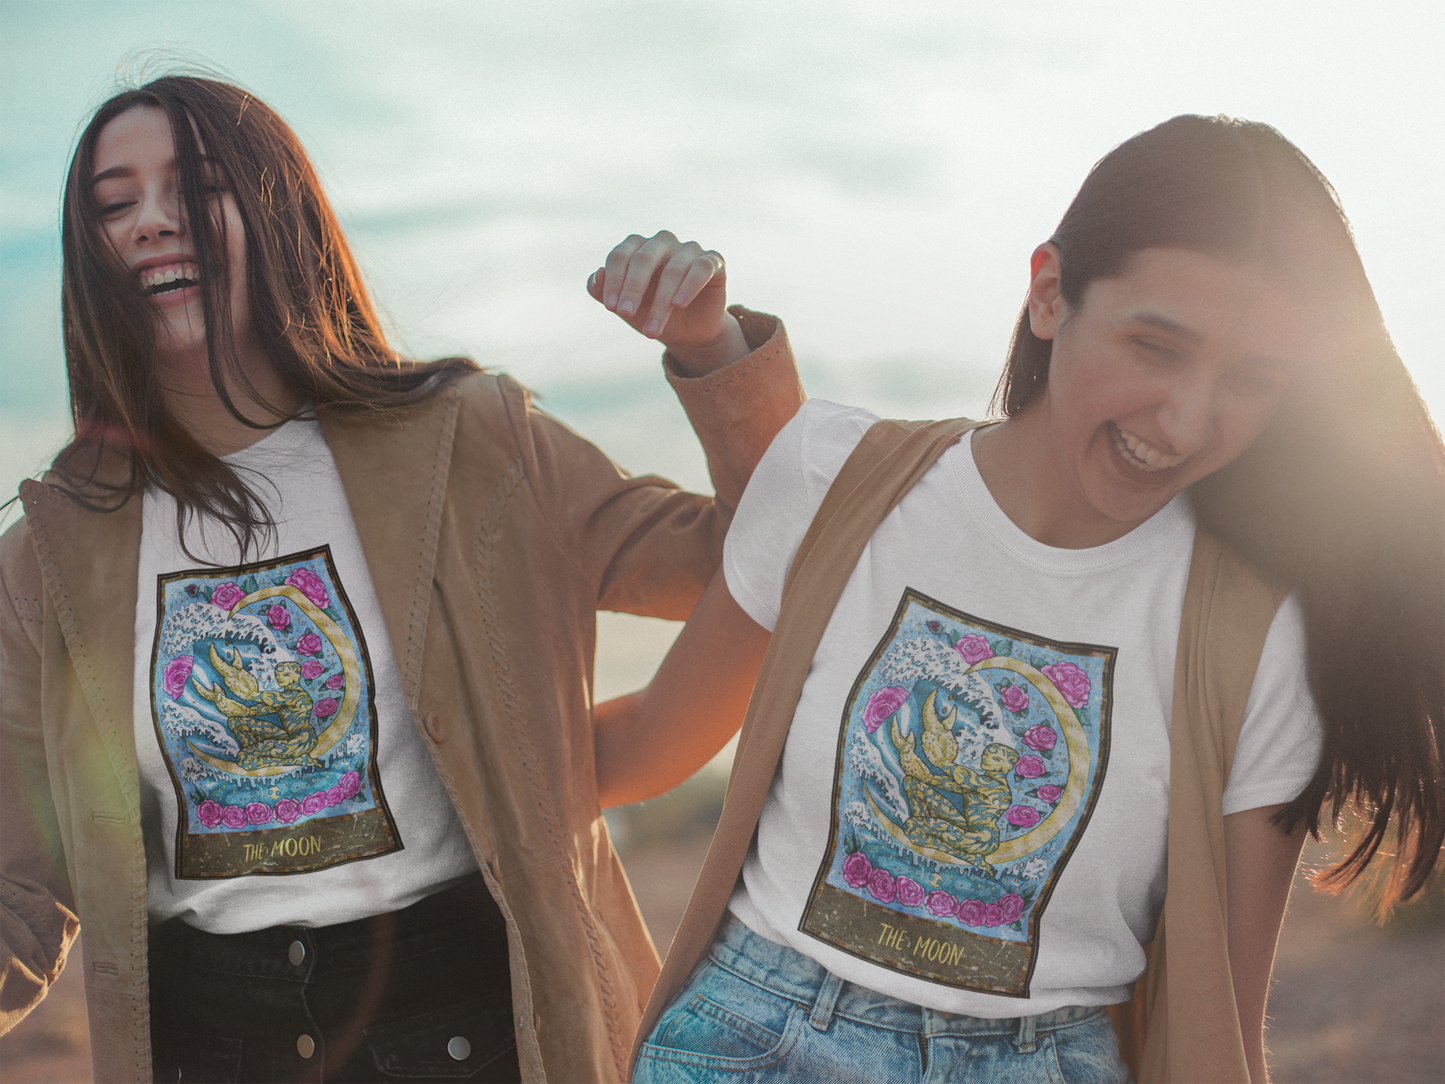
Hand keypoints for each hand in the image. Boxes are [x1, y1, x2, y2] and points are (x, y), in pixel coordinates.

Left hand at [587, 230, 750, 375]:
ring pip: (673, 270)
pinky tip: (678, 305)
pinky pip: (701, 268)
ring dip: (661, 303)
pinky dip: (689, 286)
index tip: (612, 309)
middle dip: (632, 289)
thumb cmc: (651, 312)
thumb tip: (597, 276)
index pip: (620, 256)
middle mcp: (662, 242)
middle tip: (625, 315)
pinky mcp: (713, 261)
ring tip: (652, 330)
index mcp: (638, 247)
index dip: (614, 281)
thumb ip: (604, 291)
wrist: (688, 332)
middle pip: (643, 259)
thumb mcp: (625, 306)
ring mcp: (689, 249)